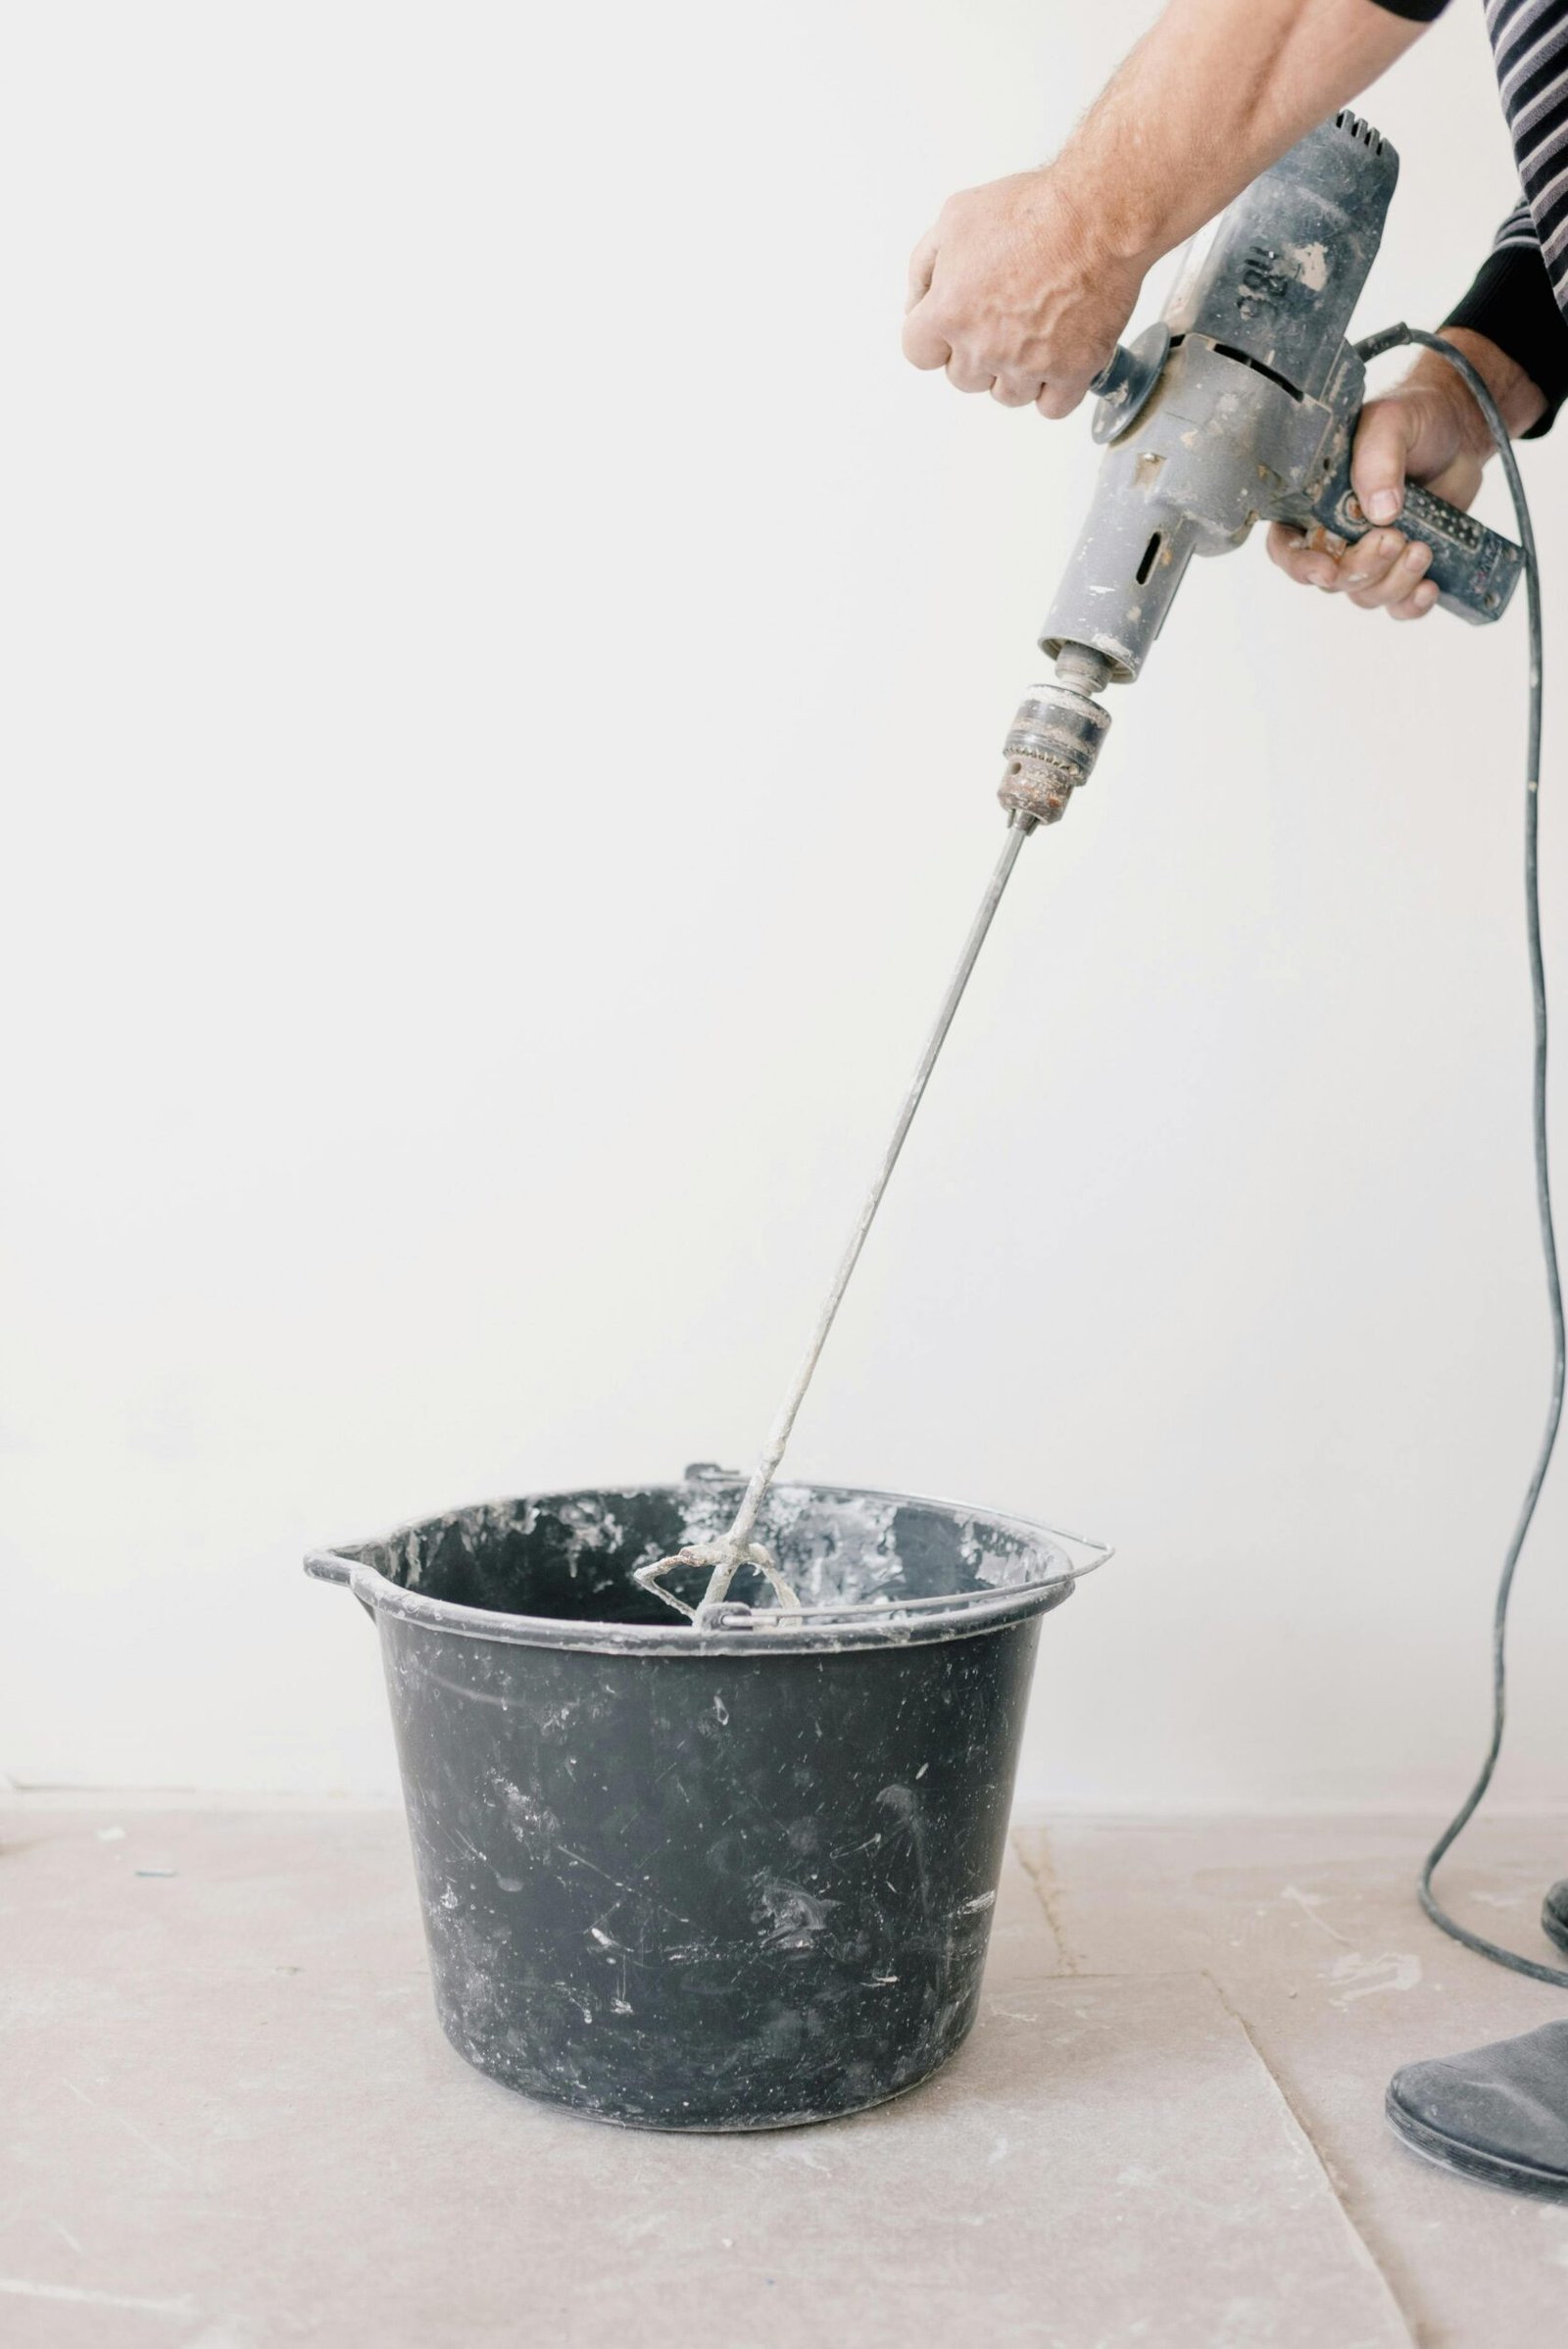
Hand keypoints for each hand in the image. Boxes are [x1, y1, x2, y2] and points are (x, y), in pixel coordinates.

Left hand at [902, 167, 1143, 419]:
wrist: (1097, 214)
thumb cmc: (1031, 209)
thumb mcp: (956, 217)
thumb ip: (924, 267)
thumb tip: (916, 305)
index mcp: (948, 312)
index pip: (919, 354)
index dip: (935, 337)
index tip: (955, 323)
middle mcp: (983, 348)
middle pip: (963, 379)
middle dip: (976, 352)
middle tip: (1002, 317)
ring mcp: (1028, 365)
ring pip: (1006, 396)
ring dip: (1014, 373)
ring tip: (1034, 333)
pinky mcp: (1072, 372)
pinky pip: (1051, 406)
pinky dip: (1053, 390)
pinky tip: (1058, 359)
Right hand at [1265, 331, 1528, 621]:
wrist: (1461, 431)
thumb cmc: (1415, 419)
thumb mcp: (1392, 422)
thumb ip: (1378, 459)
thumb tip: (1380, 511)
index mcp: (1315, 502)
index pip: (1287, 546)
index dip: (1299, 565)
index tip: (1326, 569)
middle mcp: (1335, 535)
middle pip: (1331, 579)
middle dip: (1363, 567)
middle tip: (1395, 538)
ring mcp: (1369, 554)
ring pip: (1365, 595)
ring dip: (1394, 582)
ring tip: (1423, 549)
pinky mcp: (1402, 567)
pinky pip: (1398, 606)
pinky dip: (1412, 605)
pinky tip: (1430, 587)